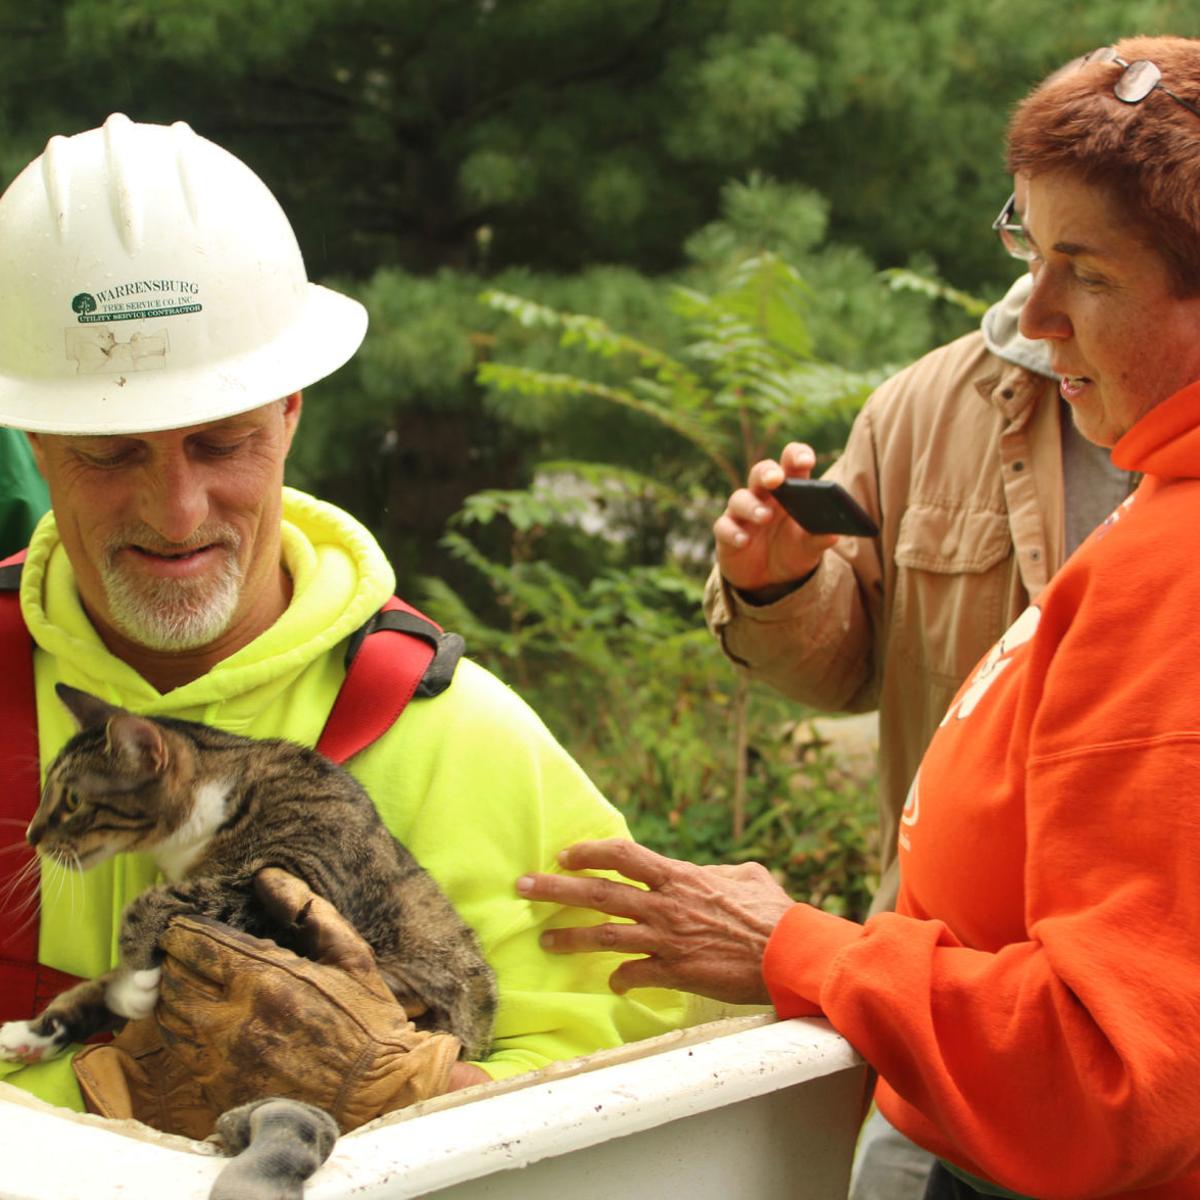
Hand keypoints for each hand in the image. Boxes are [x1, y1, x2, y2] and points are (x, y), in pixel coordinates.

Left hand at [151, 868, 460, 1132]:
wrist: (376, 1096)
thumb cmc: (368, 1020)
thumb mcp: (351, 955)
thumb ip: (308, 910)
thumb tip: (267, 876)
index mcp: (266, 979)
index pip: (194, 944)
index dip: (183, 929)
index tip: (185, 921)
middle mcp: (234, 1019)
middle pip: (171, 978)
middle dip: (175, 958)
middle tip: (188, 948)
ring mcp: (221, 1059)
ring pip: (167, 1014)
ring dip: (173, 993)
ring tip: (194, 980)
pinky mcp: (218, 1089)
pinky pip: (179, 1051)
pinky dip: (182, 1029)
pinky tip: (205, 1018)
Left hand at [516, 840, 794, 1004]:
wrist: (789, 952)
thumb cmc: (773, 912)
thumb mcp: (744, 877)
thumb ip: (715, 873)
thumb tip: (706, 874)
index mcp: (679, 876)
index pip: (621, 856)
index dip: (588, 853)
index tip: (563, 855)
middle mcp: (665, 906)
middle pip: (598, 893)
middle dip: (554, 890)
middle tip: (522, 887)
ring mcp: (667, 941)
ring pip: (605, 937)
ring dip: (570, 939)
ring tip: (543, 942)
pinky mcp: (676, 973)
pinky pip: (635, 975)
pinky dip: (620, 978)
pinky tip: (612, 981)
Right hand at [713, 442, 837, 597]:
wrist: (771, 580)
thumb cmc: (792, 551)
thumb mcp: (809, 548)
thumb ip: (818, 539)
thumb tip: (833, 535)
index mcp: (790, 490)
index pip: (791, 462)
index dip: (796, 456)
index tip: (806, 461)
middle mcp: (764, 496)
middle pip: (761, 472)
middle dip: (767, 472)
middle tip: (776, 479)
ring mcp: (742, 513)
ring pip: (739, 498)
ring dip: (751, 506)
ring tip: (764, 517)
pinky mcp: (727, 533)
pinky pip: (723, 527)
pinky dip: (733, 532)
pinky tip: (744, 541)